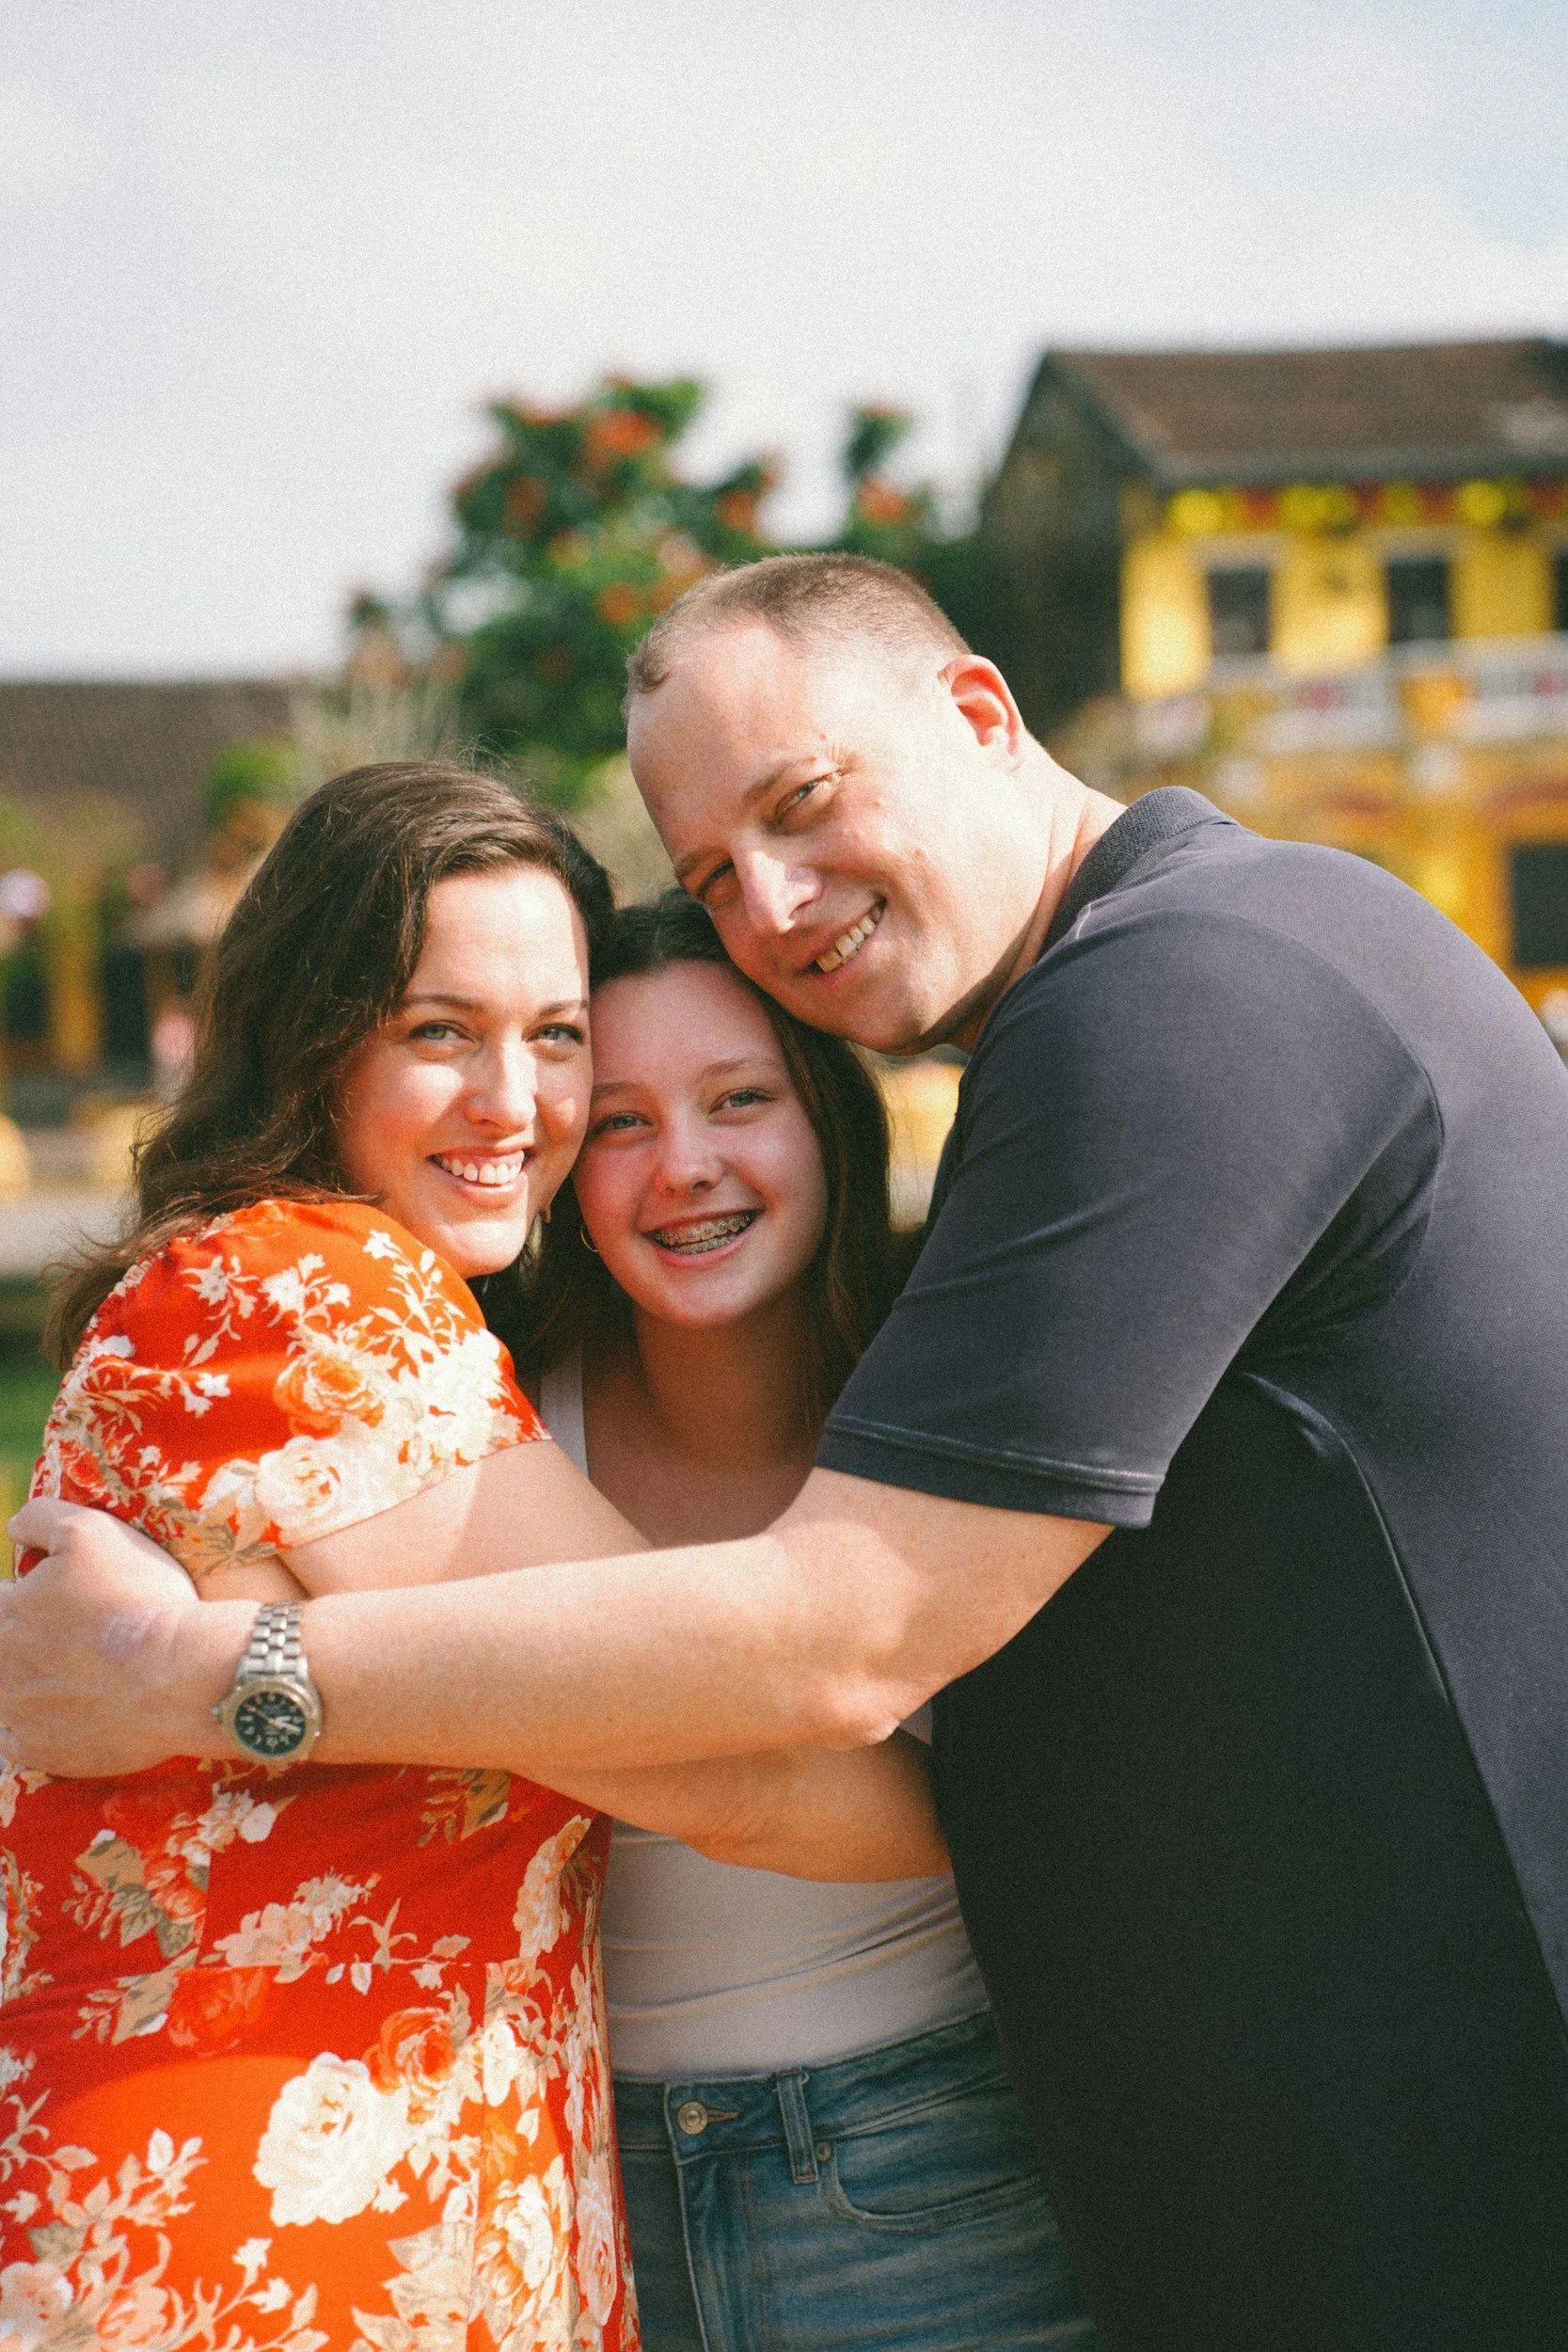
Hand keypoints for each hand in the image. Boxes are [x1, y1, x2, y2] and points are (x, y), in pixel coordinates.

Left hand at [0, 1500, 245, 1775]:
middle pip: (1, 1651)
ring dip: (27, 1684)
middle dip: (25, 1641)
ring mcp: (16, 1715)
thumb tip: (14, 1528)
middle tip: (74, 1638)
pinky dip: (39, 1727)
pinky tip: (72, 1712)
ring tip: (75, 1674)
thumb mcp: (90, 1531)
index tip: (57, 1599)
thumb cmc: (138, 1598)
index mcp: (3, 1615)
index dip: (23, 1594)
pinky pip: (20, 1741)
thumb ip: (40, 1519)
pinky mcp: (41, 1752)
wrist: (181, 1674)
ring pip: (5, 1697)